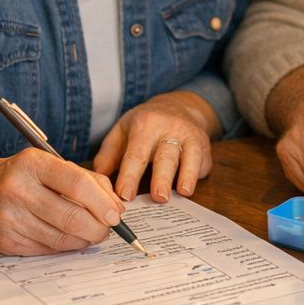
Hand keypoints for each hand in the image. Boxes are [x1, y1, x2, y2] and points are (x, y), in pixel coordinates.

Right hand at [0, 147, 124, 255]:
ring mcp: (8, 217)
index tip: (115, 215)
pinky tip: (67, 239)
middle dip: (98, 228)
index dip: (102, 203)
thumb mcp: (46, 165)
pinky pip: (45, 250)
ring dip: (84, 240)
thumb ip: (85, 179)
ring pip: (61, 239)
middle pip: (72, 217)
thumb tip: (115, 206)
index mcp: (32, 163)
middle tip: (107, 230)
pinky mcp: (4, 241)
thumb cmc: (16, 177)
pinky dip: (63, 247)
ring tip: (90, 234)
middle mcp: (17, 189)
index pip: (77, 184)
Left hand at [93, 91, 218, 201]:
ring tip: (183, 193)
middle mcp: (170, 128)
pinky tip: (191, 188)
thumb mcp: (122, 130)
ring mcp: (191, 136)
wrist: (179, 106)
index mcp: (145, 124)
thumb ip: (109, 155)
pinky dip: (199, 175)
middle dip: (162, 177)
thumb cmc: (145, 124)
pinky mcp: (205, 146)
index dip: (131, 175)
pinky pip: (203, 161)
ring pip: (190, 156)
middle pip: (165, 155)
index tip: (125, 195)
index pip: (137, 153)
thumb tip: (98, 180)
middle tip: (158, 198)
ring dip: (187, 175)